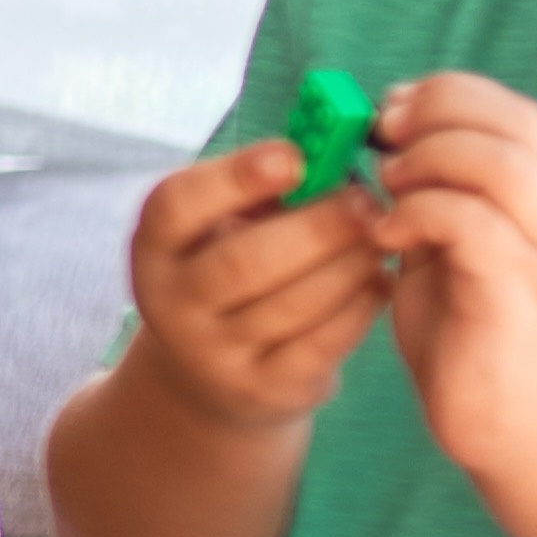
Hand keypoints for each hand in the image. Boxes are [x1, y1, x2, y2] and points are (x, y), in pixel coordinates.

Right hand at [116, 141, 390, 432]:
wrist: (208, 374)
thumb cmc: (231, 268)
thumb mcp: (224, 226)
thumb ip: (265, 187)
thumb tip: (334, 146)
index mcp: (155, 247)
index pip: (177, 206)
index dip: (235, 177)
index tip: (294, 156)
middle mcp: (171, 304)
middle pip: (245, 261)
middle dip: (318, 225)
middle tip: (367, 200)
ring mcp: (214, 354)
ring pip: (294, 304)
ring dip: (351, 263)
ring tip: (382, 235)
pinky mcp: (263, 390)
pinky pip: (323, 343)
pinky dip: (361, 304)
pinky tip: (378, 278)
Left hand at [356, 68, 536, 485]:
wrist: (526, 433)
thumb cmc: (479, 338)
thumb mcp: (454, 251)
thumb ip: (436, 197)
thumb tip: (385, 142)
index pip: (515, 110)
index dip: (449, 95)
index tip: (391, 113)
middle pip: (515, 122)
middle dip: (438, 112)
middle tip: (383, 138)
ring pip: (502, 164)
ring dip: (430, 159)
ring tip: (387, 185)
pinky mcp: (517, 298)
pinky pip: (473, 225)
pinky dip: (419, 214)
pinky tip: (386, 236)